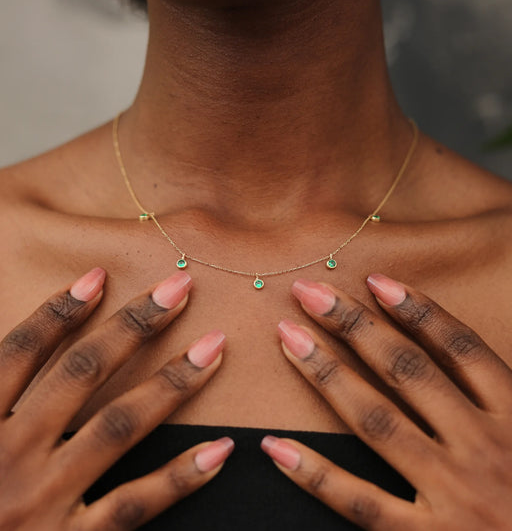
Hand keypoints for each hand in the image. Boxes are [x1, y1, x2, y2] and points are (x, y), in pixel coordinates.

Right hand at [0, 268, 231, 530]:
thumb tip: (28, 352)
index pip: (19, 353)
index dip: (58, 312)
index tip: (99, 276)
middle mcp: (6, 459)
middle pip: (81, 374)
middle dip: (134, 325)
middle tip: (179, 287)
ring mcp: (41, 504)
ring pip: (118, 427)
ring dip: (171, 383)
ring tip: (213, 348)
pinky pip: (135, 505)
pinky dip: (180, 476)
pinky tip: (220, 448)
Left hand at [263, 274, 511, 529]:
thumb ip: (510, 398)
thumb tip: (466, 355)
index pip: (461, 349)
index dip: (418, 309)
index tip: (376, 280)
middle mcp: (484, 450)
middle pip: (407, 371)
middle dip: (354, 325)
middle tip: (310, 292)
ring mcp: (454, 496)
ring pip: (376, 422)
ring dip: (327, 374)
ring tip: (289, 338)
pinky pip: (360, 502)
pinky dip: (314, 473)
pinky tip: (276, 445)